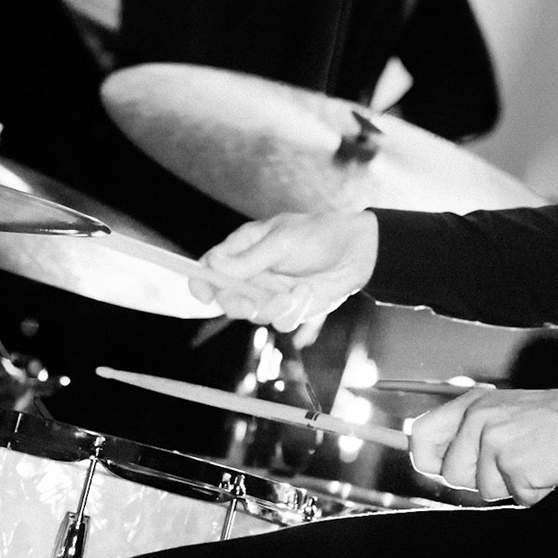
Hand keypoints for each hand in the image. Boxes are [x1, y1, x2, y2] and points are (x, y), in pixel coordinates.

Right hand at [194, 211, 377, 331]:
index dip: (201, 282)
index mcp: (244, 247)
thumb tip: (213, 266)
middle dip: (238, 304)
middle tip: (253, 304)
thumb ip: (249, 259)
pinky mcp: (288, 309)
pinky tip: (308, 294)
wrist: (357, 254)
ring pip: (254, 315)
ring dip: (274, 308)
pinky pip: (279, 322)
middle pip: (226, 298)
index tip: (203, 295)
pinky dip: (294, 312)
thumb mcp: (282, 242)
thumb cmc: (318, 236)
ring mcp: (269, 292)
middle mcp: (252, 273)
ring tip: (297, 292)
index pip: (210, 266)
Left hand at [409, 387, 557, 504]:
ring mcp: (496, 445)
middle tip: (505, 461)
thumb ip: (466, 429)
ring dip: (507, 484)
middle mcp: (478, 422)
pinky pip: (514, 498)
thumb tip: (434, 460)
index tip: (432, 466)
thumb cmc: (544, 418)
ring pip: (483, 490)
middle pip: (452, 473)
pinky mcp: (516, 468)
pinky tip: (541, 468)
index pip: (421, 434)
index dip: (422, 457)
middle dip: (477, 477)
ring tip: (527, 460)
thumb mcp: (497, 408)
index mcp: (470, 406)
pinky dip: (531, 491)